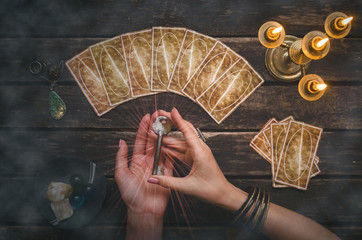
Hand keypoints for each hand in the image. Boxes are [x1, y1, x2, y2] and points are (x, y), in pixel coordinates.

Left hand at [115, 112, 172, 239]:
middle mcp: (148, 161)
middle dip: (156, 128)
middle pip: (153, 140)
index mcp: (136, 160)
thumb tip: (121, 142)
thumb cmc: (130, 195)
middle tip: (159, 117)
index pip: (141, 140)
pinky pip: (171, 158)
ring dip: (165, 136)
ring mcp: (158, 165)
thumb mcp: (120, 174)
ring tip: (167, 124)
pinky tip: (174, 140)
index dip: (143, 128)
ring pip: (162, 147)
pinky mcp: (167, 172)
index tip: (147, 118)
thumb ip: (121, 157)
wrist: (143, 210)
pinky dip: (173, 149)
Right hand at [147, 108, 246, 211]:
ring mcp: (198, 152)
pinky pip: (183, 149)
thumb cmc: (211, 189)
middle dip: (171, 122)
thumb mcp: (187, 187)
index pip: (187, 131)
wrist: (223, 194)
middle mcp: (200, 149)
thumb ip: (167, 182)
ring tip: (156, 133)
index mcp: (200, 152)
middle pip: (184, 130)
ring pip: (182, 140)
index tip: (171, 110)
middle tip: (159, 116)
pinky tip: (164, 145)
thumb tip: (152, 178)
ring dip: (169, 137)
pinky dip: (173, 147)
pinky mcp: (196, 157)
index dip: (178, 120)